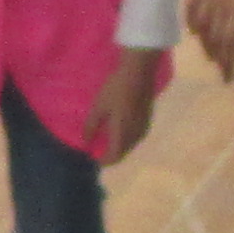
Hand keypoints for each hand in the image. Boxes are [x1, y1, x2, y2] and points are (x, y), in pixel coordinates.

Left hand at [87, 47, 168, 163]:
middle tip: (97, 148)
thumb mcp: (98, 107)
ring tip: (106, 138)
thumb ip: (91, 127)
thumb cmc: (115, 89)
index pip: (114, 157)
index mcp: (123, 134)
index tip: (92, 157)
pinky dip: (126, 137)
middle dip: (110, 153)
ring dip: (119, 145)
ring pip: (130, 144)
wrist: (138, 71)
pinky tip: (119, 127)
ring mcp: (144, 126)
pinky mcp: (148, 118)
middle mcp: (136, 135)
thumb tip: (86, 142)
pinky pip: (136, 135)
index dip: (103, 160)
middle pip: (123, 152)